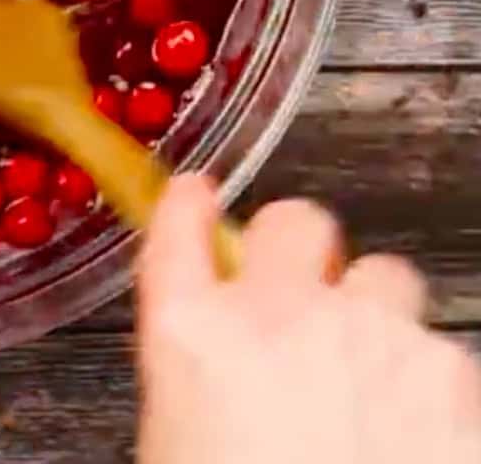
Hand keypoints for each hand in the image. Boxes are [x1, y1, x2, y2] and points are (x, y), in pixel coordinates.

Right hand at [137, 175, 480, 463]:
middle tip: (307, 296)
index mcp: (192, 337)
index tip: (198, 195)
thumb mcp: (182, 442)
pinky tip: (419, 438)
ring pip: (385, 277)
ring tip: (375, 384)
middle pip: (296, 222)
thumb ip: (201, 368)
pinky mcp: (455, 378)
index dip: (190, 202)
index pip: (180, 225)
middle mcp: (279, 316)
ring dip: (376, 316)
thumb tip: (225, 331)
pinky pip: (444, 352)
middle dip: (301, 251)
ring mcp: (371, 339)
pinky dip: (434, 386)